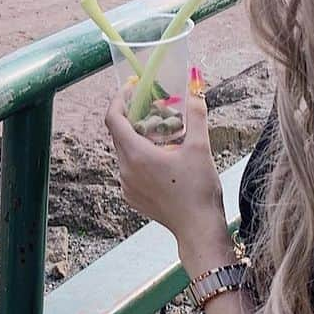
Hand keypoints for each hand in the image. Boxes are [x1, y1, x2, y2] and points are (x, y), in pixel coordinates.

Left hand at [105, 84, 229, 264]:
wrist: (198, 229)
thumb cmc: (199, 189)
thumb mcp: (199, 147)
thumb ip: (196, 113)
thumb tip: (195, 84)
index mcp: (136, 154)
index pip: (113, 118)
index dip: (120, 98)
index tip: (132, 87)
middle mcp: (124, 169)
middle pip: (120, 133)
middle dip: (136, 117)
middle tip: (158, 108)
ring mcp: (125, 185)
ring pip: (126, 151)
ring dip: (140, 138)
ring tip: (166, 135)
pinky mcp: (131, 196)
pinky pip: (130, 168)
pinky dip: (142, 157)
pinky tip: (164, 159)